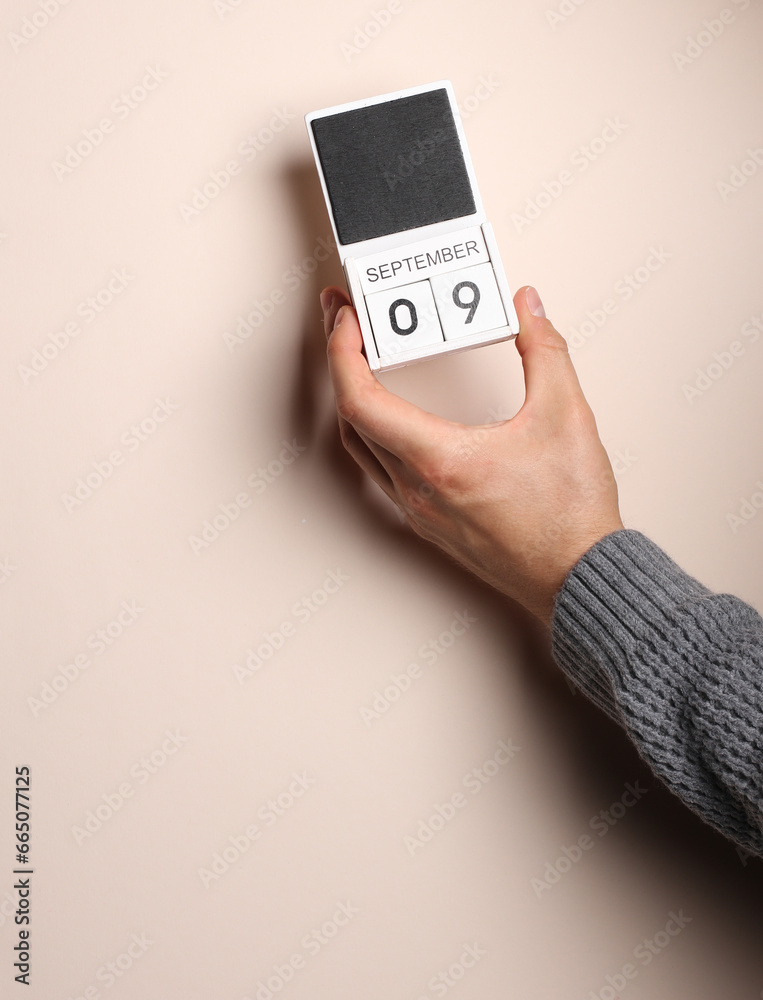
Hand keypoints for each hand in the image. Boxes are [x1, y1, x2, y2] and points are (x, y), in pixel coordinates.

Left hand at [320, 284, 622, 623]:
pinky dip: (375, 431)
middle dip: (341, 361)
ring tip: (361, 359)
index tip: (347, 317)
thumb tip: (529, 307)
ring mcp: (419, 511)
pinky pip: (382, 471)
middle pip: (351, 418)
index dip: (343, 351)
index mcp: (440, 462)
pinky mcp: (429, 523)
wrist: (579, 579)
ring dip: (355, 398)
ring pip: (362, 448)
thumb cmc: (570, 516)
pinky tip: (393, 414)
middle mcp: (417, 490)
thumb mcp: (567, 417)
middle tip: (344, 321)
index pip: (360, 399)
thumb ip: (544, 351)